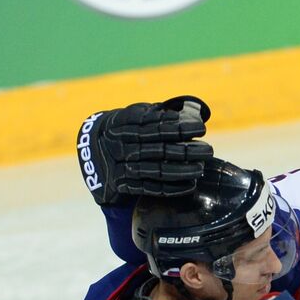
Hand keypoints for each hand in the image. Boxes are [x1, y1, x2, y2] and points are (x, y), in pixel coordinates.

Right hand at [78, 95, 212, 205]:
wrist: (91, 153)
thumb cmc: (123, 131)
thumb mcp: (131, 116)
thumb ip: (155, 113)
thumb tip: (191, 111)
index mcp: (120, 123)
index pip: (152, 124)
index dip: (177, 126)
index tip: (200, 126)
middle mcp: (118, 144)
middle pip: (157, 148)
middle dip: (185, 150)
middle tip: (208, 150)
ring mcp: (118, 165)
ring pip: (155, 169)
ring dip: (181, 171)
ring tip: (201, 168)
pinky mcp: (121, 185)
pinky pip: (149, 188)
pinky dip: (171, 187)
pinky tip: (190, 184)